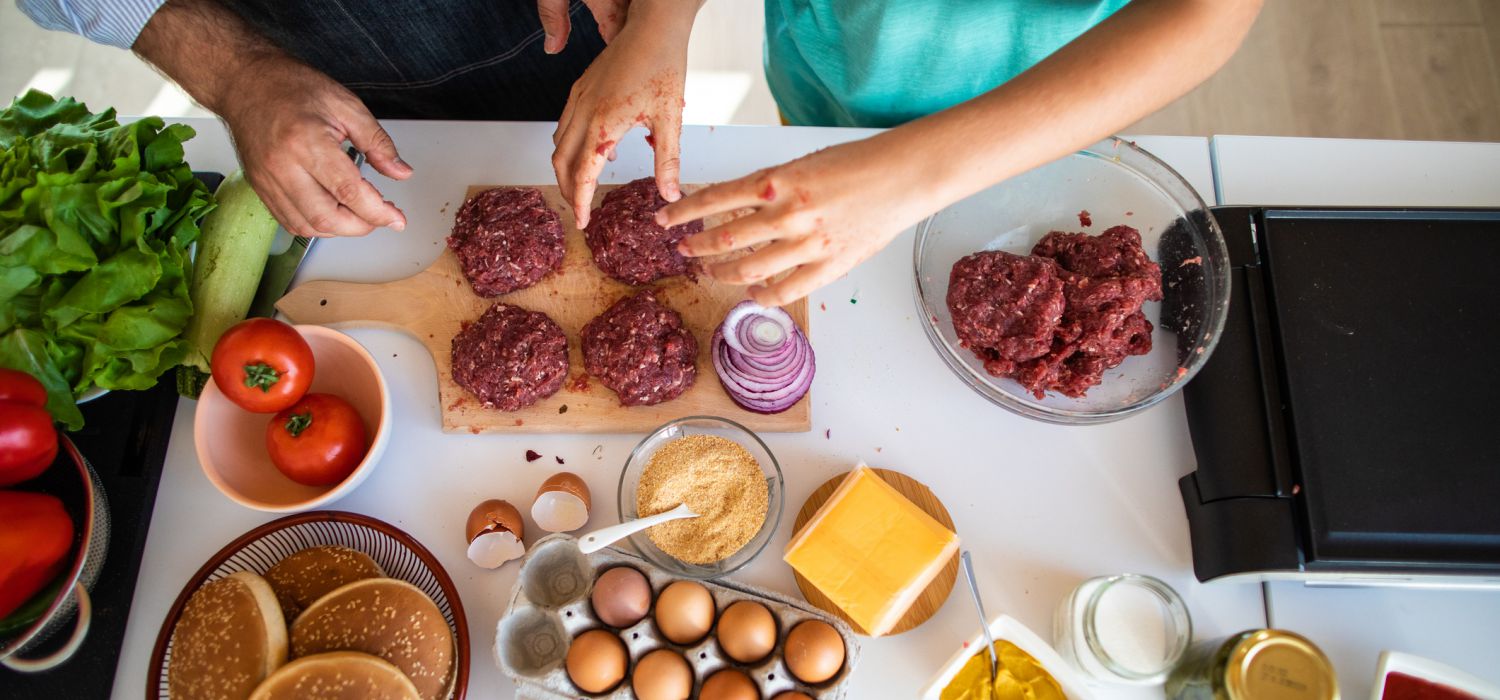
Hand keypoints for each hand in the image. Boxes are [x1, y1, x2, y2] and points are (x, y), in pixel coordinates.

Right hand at [218, 58, 411, 237]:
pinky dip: (316, 226)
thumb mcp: (346, 105)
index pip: (348, 192)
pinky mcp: (259, 187)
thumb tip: (401, 172)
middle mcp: (283, 166)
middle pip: (327, 217)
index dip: (378, 212)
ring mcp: (268, 180)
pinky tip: (333, 213)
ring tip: (359, 213)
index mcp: (307, 142)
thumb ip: (376, 142)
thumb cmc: (291, 87)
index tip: (396, 219)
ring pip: (308, 226)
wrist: (245, 82)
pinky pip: (290, 222)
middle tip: (380, 215)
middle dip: (361, 226)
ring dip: (339, 229)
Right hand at [552, 0, 696, 226]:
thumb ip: (667, 161)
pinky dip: (569, 145)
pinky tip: (590, 151)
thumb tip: (669, 195)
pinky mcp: (580, 88)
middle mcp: (584, 111)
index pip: (583, 174)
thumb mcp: (670, 119)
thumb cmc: (664, 66)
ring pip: (558, 143)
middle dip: (568, 190)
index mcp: (604, 123)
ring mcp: (578, 98)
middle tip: (580, 210)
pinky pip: (564, 124)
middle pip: (561, 162)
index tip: (582, 222)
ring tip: (581, 186)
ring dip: (565, 168)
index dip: (581, 202)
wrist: (653, 27)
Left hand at [659, 138, 936, 305]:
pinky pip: (784, 290)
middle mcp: (786, 213)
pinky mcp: (828, 265)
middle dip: (696, 246)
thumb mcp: (803, 163)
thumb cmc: (857, 164)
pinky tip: (750, 294)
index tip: (664, 221)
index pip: (714, 199)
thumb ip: (771, 187)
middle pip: (724, 239)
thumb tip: (738, 206)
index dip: (684, 213)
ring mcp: (807, 243)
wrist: (902, 176)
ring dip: (721, 273)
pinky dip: (761, 296)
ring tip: (709, 272)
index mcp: (777, 180)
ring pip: (748, 268)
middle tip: (684, 250)